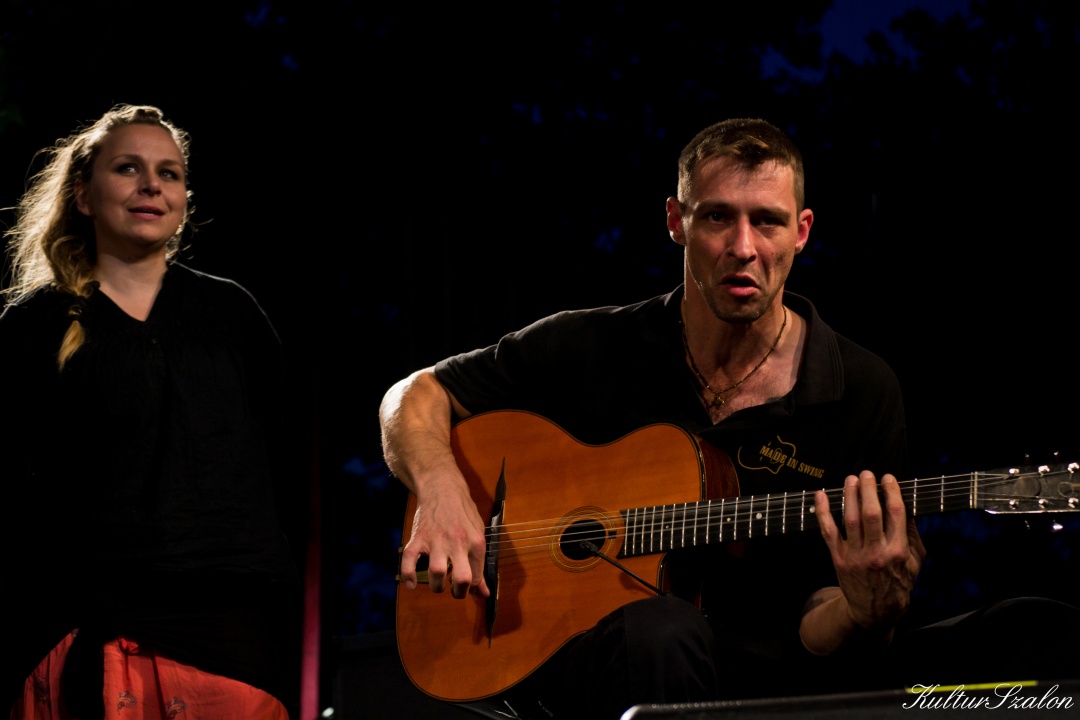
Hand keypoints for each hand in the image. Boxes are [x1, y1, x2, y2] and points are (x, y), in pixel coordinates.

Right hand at [399, 473, 490, 599]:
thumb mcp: (478, 533)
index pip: (476, 576)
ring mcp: (436, 540)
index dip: (471, 588)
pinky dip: (408, 575)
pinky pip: (409, 560)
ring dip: (436, 586)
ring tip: (438, 583)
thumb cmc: (463, 512)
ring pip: (437, 572)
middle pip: (461, 578)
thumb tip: (483, 592)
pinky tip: (412, 583)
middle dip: (458, 593)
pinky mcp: (418, 537)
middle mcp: (458, 542)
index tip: (465, 587)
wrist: (442, 488)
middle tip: (454, 591)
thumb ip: (479, 564)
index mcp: (476, 542)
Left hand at [814, 471, 925, 629]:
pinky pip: (828, 531)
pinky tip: (821, 495)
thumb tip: (907, 504)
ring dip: (849, 496)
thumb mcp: (916, 561)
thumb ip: (913, 534)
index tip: (888, 478)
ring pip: (851, 519)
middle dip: (868, 489)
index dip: (891, 492)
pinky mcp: (839, 558)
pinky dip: (823, 512)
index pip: (896, 514)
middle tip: (866, 473)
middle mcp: (877, 552)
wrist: (875, 611)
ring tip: (851, 479)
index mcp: (898, 551)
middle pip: (871, 513)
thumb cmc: (898, 582)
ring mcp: (856, 556)